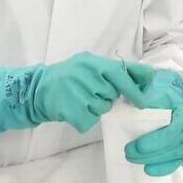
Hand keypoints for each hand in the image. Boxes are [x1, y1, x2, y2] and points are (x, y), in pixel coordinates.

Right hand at [32, 52, 153, 132]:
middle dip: (107, 96)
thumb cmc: (69, 76)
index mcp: (93, 62)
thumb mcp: (88, 64)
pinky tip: (75, 109)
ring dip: (96, 107)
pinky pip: (91, 119)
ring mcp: (79, 93)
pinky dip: (85, 118)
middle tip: (93, 92)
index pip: (122, 73)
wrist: (37, 89)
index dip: (135, 87)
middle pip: (113, 93)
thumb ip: (112, 70)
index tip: (143, 101)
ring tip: (81, 99)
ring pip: (103, 107)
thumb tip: (145, 76)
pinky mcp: (72, 110)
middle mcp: (87, 75)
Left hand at [125, 70, 182, 176]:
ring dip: (153, 161)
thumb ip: (143, 98)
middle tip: (128, 152)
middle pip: (171, 146)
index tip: (137, 146)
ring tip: (133, 159)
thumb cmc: (160, 94)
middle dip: (149, 153)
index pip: (172, 131)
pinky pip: (175, 163)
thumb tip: (132, 105)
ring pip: (173, 156)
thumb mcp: (153, 90)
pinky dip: (162, 168)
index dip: (155, 141)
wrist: (171, 96)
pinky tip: (148, 170)